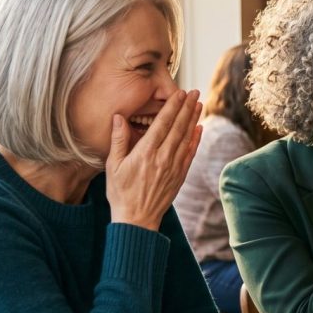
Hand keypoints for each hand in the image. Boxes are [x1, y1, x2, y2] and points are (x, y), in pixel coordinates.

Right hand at [106, 89, 202, 230]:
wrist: (137, 219)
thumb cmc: (121, 193)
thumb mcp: (113, 166)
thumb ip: (118, 140)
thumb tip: (118, 117)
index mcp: (145, 153)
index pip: (162, 124)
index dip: (172, 106)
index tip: (179, 92)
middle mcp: (163, 158)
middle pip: (178, 127)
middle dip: (187, 107)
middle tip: (194, 92)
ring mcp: (174, 167)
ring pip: (186, 138)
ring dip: (193, 119)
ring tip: (198, 104)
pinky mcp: (180, 176)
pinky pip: (190, 153)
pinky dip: (195, 139)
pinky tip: (199, 128)